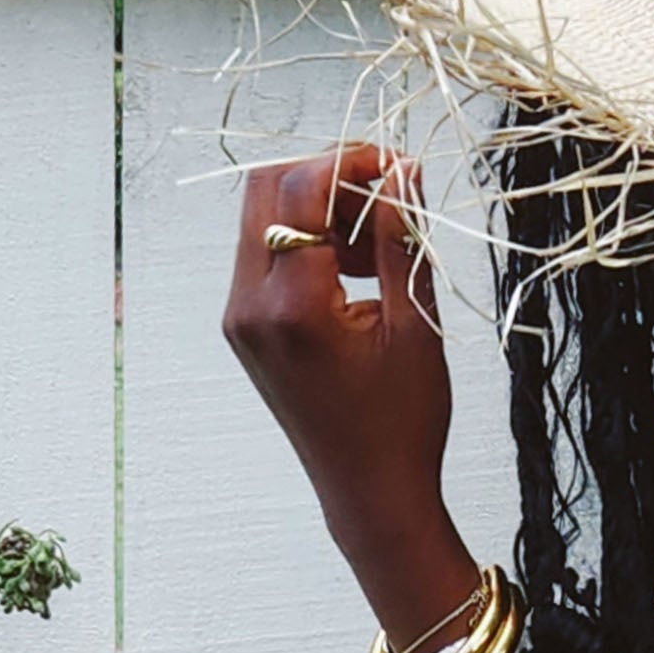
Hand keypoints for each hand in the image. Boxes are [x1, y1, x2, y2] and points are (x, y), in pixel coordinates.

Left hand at [220, 148, 477, 650]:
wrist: (370, 492)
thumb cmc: (403, 421)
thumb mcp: (414, 325)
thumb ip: (400, 239)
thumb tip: (399, 170)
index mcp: (292, 307)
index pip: (301, 189)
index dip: (350, 159)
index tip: (396, 162)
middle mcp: (249, 307)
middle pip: (265, 189)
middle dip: (326, 175)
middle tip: (384, 192)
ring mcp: (238, 317)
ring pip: (262, 217)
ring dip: (317, 208)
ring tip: (376, 243)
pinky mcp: (243, 326)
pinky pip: (265, 254)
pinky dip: (305, 241)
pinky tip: (353, 270)